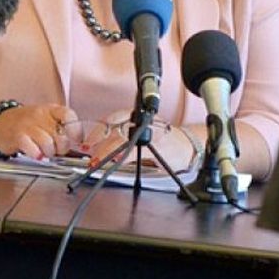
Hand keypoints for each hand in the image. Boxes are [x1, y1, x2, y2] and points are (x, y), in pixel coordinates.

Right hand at [0, 103, 75, 160]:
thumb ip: (59, 128)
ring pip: (49, 144)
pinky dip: (37, 155)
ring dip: (49, 153)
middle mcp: (40, 115)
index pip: (69, 116)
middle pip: (61, 135)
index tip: (76, 140)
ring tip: (44, 153)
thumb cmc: (25, 124)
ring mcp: (28, 125)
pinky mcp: (18, 136)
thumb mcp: (44, 119)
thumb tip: (76, 144)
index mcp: (50, 109)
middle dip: (62, 148)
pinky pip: (34, 150)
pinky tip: (35, 154)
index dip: (76, 131)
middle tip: (56, 150)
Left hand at [75, 109, 199, 173]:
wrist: (190, 147)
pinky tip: (117, 159)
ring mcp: (151, 132)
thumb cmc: (166, 143)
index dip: (98, 130)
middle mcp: (144, 121)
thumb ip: (123, 141)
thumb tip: (101, 152)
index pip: (113, 118)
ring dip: (107, 149)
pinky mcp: (160, 146)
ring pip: (124, 136)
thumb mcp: (142, 138)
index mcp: (139, 117)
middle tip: (89, 153)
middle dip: (99, 140)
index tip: (87, 143)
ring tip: (97, 160)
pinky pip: (139, 149)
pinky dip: (125, 155)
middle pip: (116, 126)